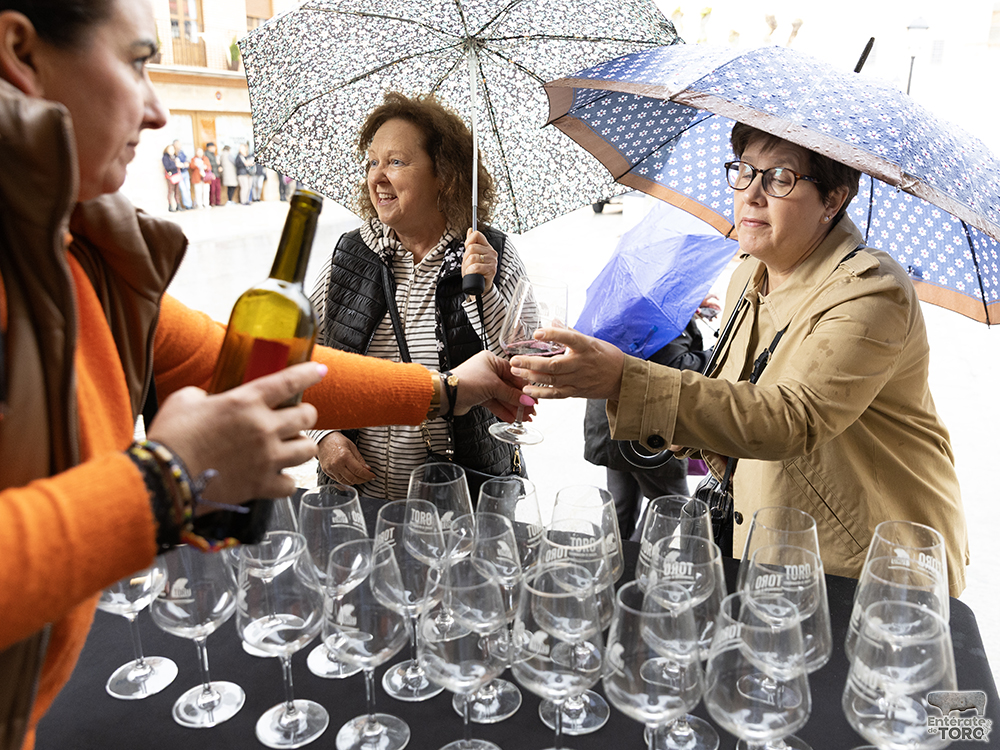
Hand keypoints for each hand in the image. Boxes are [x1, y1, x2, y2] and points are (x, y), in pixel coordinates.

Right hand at [146, 362, 324, 506]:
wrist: (163, 478)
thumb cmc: (170, 437)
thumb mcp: (185, 400)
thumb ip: (207, 396)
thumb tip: (211, 401)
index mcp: (246, 402)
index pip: (289, 381)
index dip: (309, 373)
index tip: (320, 370)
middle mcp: (263, 428)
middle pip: (308, 416)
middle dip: (305, 414)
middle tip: (296, 417)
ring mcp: (266, 458)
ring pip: (308, 449)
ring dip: (301, 446)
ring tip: (290, 446)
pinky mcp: (261, 485)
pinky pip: (291, 484)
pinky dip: (286, 480)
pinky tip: (277, 476)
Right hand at [317, 432, 375, 484]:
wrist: (323, 439)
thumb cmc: (338, 441)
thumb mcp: (352, 447)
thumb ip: (360, 459)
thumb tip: (367, 469)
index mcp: (345, 457)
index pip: (359, 471)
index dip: (367, 476)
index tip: (373, 476)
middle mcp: (337, 464)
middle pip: (353, 478)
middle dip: (363, 480)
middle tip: (368, 477)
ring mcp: (331, 469)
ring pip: (346, 482)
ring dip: (355, 481)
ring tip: (361, 478)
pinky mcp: (326, 471)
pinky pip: (338, 480)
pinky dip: (346, 481)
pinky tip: (351, 477)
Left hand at [450, 350, 534, 422]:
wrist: (447, 395)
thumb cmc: (466, 381)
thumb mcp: (494, 386)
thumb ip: (511, 395)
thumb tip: (526, 400)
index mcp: (492, 361)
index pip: (514, 374)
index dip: (524, 387)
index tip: (533, 397)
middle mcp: (488, 371)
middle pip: (509, 387)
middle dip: (520, 400)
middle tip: (531, 410)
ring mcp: (483, 384)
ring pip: (503, 397)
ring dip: (513, 408)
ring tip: (524, 417)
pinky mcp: (479, 396)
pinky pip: (495, 403)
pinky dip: (504, 411)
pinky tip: (513, 418)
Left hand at [462, 229, 496, 292]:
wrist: (480, 286)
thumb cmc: (475, 271)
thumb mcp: (471, 256)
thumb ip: (471, 243)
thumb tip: (470, 230)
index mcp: (487, 247)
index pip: (477, 234)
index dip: (468, 241)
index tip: (467, 250)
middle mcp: (491, 252)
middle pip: (472, 247)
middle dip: (466, 258)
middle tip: (468, 265)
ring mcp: (492, 261)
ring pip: (472, 258)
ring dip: (467, 266)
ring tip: (471, 270)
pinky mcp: (491, 270)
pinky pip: (475, 267)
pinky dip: (470, 272)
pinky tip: (473, 274)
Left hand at [509, 327, 624, 400]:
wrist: (622, 378)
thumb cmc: (606, 356)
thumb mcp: (592, 340)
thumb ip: (570, 332)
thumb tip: (553, 321)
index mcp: (586, 347)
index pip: (570, 338)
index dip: (554, 335)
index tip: (538, 332)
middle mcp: (582, 364)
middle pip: (554, 365)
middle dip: (531, 362)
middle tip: (514, 359)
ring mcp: (579, 379)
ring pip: (552, 379)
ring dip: (531, 376)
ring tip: (516, 370)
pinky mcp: (577, 392)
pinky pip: (556, 394)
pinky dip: (541, 393)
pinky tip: (527, 390)